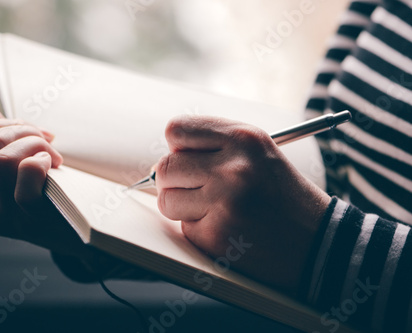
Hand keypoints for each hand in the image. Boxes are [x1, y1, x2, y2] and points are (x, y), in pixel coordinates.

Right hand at [0, 86, 87, 256]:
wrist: (84, 232)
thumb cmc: (52, 191)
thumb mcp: (20, 159)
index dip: (18, 124)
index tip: (42, 135)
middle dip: (28, 132)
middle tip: (50, 145)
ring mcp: (2, 216)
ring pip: (3, 158)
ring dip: (37, 146)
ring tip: (54, 158)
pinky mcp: (26, 222)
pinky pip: (24, 175)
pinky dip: (41, 162)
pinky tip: (54, 167)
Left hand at [155, 115, 330, 293]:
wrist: (317, 242)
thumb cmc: (283, 196)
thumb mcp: (258, 153)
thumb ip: (213, 146)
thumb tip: (161, 161)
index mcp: (244, 139)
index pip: (177, 130)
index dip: (178, 147)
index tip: (187, 158)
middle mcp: (233, 168)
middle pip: (166, 167)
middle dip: (174, 181)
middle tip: (196, 189)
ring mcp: (223, 203)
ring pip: (167, 199)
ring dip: (181, 207)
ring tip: (212, 209)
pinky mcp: (216, 235)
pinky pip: (183, 227)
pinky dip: (198, 229)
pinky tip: (225, 228)